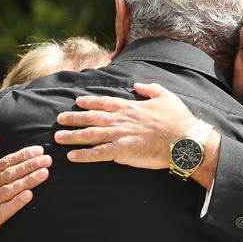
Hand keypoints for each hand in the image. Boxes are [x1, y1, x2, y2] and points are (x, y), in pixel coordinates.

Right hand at [0, 133, 50, 241]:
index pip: (3, 163)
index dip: (22, 156)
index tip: (39, 150)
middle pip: (8, 174)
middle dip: (29, 166)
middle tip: (48, 159)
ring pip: (8, 190)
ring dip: (27, 181)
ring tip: (45, 173)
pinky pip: (2, 211)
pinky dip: (16, 203)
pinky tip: (29, 195)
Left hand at [54, 83, 195, 168]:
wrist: (184, 140)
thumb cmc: (178, 119)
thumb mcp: (166, 96)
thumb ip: (150, 89)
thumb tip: (137, 85)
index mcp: (130, 107)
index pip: (104, 102)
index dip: (90, 102)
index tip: (77, 102)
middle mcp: (121, 119)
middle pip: (92, 117)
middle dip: (73, 118)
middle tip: (59, 119)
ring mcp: (120, 135)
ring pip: (90, 134)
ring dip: (72, 136)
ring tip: (58, 138)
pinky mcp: (123, 151)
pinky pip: (98, 153)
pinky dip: (84, 155)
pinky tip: (71, 156)